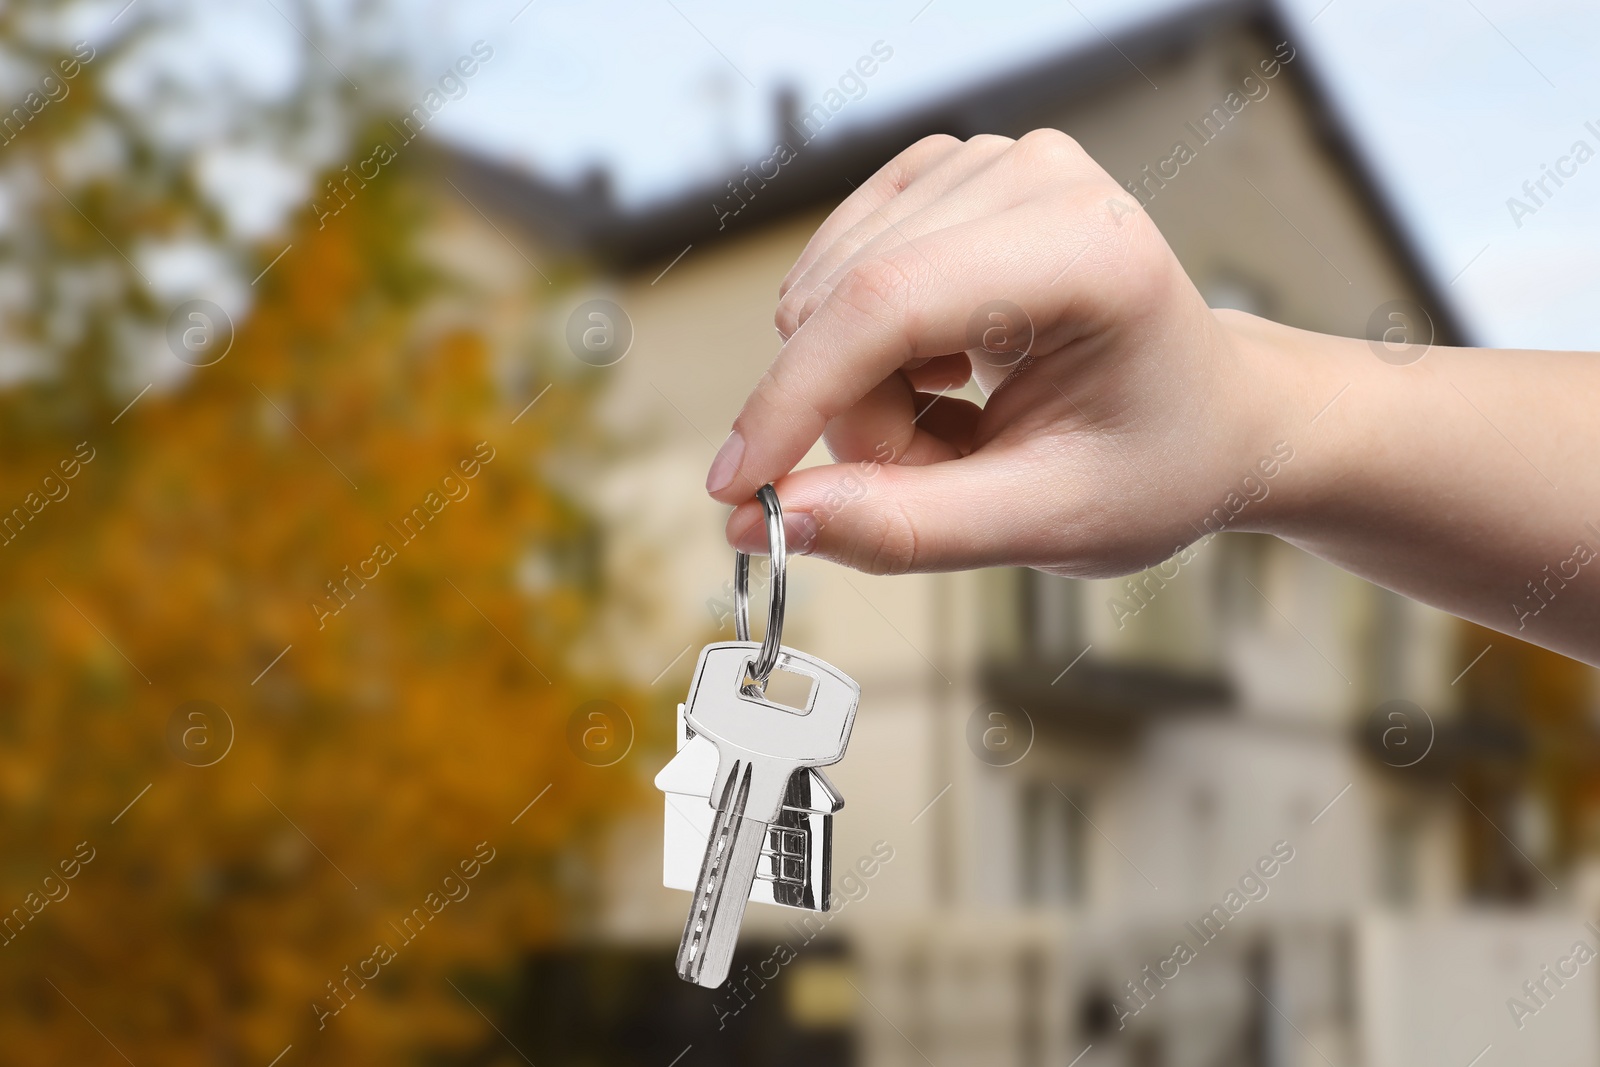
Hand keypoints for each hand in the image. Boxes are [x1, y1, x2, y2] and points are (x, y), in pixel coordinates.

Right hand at [706, 130, 1293, 576]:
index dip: (792, 398)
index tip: (734, 487)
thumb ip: (906, 527)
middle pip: (848, 302)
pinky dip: (867, 349)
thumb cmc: (1153, 465)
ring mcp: (991, 164)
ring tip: (958, 425)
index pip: (887, 304)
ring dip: (866, 390)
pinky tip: (940, 373)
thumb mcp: (1046, 523)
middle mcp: (1037, 177)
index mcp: (1088, 250)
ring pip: (831, 291)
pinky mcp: (951, 176)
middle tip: (941, 472)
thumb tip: (768, 520)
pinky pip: (839, 270)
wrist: (1209, 418)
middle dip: (858, 419)